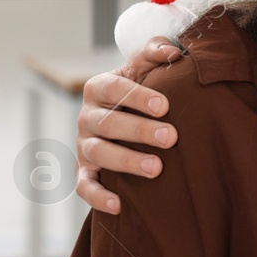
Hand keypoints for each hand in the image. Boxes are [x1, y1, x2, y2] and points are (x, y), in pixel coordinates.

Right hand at [75, 37, 183, 213]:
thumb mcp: (144, 67)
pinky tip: (120, 204)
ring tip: (157, 168)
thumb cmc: (140, 89)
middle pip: (108, 123)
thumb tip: (173, 52)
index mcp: (98, 87)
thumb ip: (156, 51)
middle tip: (171, 138)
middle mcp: (86, 116)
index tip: (164, 105)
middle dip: (139, 131)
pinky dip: (97, 196)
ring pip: (98, 153)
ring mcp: (83, 145)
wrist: (121, 115)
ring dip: (125, 161)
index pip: (113, 89)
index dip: (136, 97)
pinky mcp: (83, 171)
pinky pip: (84, 186)